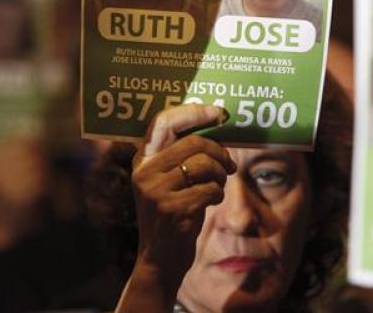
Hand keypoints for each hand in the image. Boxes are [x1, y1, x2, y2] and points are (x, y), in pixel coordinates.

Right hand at [117, 104, 234, 312]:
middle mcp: (144, 172)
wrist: (159, 260)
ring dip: (221, 175)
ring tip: (218, 185)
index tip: (217, 112)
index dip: (192, 112)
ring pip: (204, 165)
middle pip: (193, 143)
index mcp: (142, 160)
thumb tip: (215, 125)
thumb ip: (180, 155)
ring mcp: (156, 192)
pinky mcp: (172, 210)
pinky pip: (210, 189)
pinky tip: (210, 202)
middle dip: (219, 152)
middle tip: (230, 164)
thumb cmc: (171, 215)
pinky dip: (218, 194)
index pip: (163, 122)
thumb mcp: (167, 182)